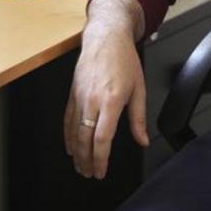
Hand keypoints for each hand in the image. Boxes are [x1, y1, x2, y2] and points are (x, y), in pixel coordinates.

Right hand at [63, 21, 150, 178]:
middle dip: (86, 160)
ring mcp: (80, 96)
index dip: (100, 158)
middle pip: (85, 138)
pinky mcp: (72, 92)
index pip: (102, 138)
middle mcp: (92, 100)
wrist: (105, 37)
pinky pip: (67, 118)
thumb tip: (143, 140)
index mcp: (111, 100)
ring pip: (74, 130)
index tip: (101, 171)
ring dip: (76, 151)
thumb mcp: (139, 88)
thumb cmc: (124, 60)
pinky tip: (70, 146)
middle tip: (89, 174)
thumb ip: (138, 118)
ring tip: (79, 166)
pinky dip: (67, 135)